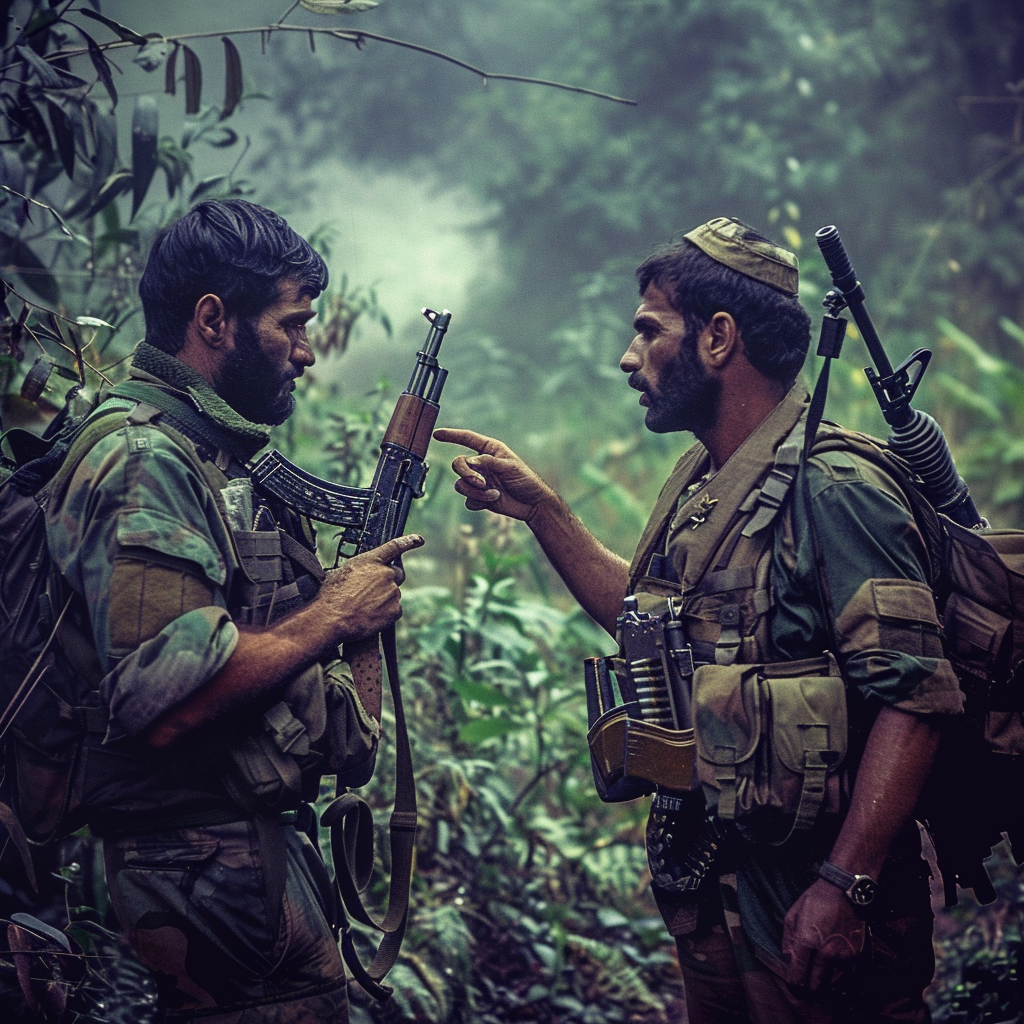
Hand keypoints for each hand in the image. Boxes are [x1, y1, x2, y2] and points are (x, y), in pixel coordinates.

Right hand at [319, 533, 423, 641]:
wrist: (331, 618)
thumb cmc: (331, 595)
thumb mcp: (342, 572)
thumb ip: (360, 570)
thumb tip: (362, 576)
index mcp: (371, 560)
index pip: (394, 546)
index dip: (409, 542)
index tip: (419, 539)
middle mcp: (386, 573)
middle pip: (397, 574)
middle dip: (390, 580)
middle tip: (375, 591)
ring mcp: (393, 591)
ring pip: (393, 594)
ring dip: (383, 599)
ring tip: (363, 607)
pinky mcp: (395, 610)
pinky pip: (395, 610)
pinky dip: (386, 613)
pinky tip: (370, 616)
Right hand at [432, 427, 553, 521]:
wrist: (533, 504)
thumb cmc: (526, 480)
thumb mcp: (510, 467)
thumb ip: (489, 462)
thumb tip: (470, 461)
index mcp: (489, 450)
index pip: (467, 439)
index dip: (451, 435)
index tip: (436, 434)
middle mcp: (481, 464)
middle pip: (458, 464)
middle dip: (467, 475)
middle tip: (481, 483)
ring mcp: (479, 481)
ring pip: (460, 484)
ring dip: (475, 491)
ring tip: (493, 494)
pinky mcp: (480, 498)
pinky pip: (468, 500)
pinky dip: (479, 502)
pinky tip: (494, 501)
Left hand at [781, 878, 866, 991]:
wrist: (844, 892)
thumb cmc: (815, 901)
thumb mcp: (793, 914)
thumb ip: (788, 940)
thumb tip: (787, 960)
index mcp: (807, 941)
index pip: (798, 974)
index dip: (794, 982)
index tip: (793, 982)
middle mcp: (826, 952)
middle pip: (815, 984)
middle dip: (808, 989)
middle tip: (805, 989)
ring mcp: (843, 955)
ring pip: (831, 982)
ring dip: (824, 982)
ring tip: (819, 978)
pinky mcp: (856, 956)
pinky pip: (846, 975)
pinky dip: (839, 975)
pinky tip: (834, 969)